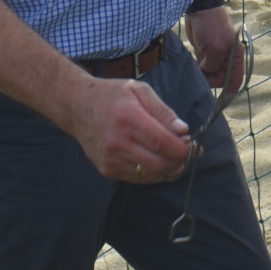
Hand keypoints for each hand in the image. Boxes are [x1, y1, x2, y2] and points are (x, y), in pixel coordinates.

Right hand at [68, 75, 191, 181]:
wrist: (77, 107)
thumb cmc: (112, 95)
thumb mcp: (140, 91)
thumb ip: (163, 111)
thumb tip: (183, 131)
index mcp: (129, 119)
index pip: (163, 143)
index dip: (183, 149)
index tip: (193, 146)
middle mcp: (118, 142)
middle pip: (159, 164)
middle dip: (179, 161)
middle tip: (186, 152)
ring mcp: (111, 159)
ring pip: (150, 175)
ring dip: (167, 168)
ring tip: (172, 155)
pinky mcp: (107, 169)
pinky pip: (138, 178)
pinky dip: (152, 172)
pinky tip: (155, 158)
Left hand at [186, 5, 244, 90]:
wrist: (199, 9)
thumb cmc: (211, 26)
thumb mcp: (215, 48)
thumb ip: (212, 66)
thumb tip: (205, 74)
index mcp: (235, 56)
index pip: (236, 80)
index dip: (229, 91)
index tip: (219, 99)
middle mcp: (227, 58)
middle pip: (220, 79)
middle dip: (210, 80)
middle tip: (200, 74)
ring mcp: (215, 56)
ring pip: (209, 74)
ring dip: (202, 74)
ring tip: (197, 64)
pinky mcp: (204, 52)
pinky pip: (201, 67)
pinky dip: (197, 67)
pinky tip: (194, 60)